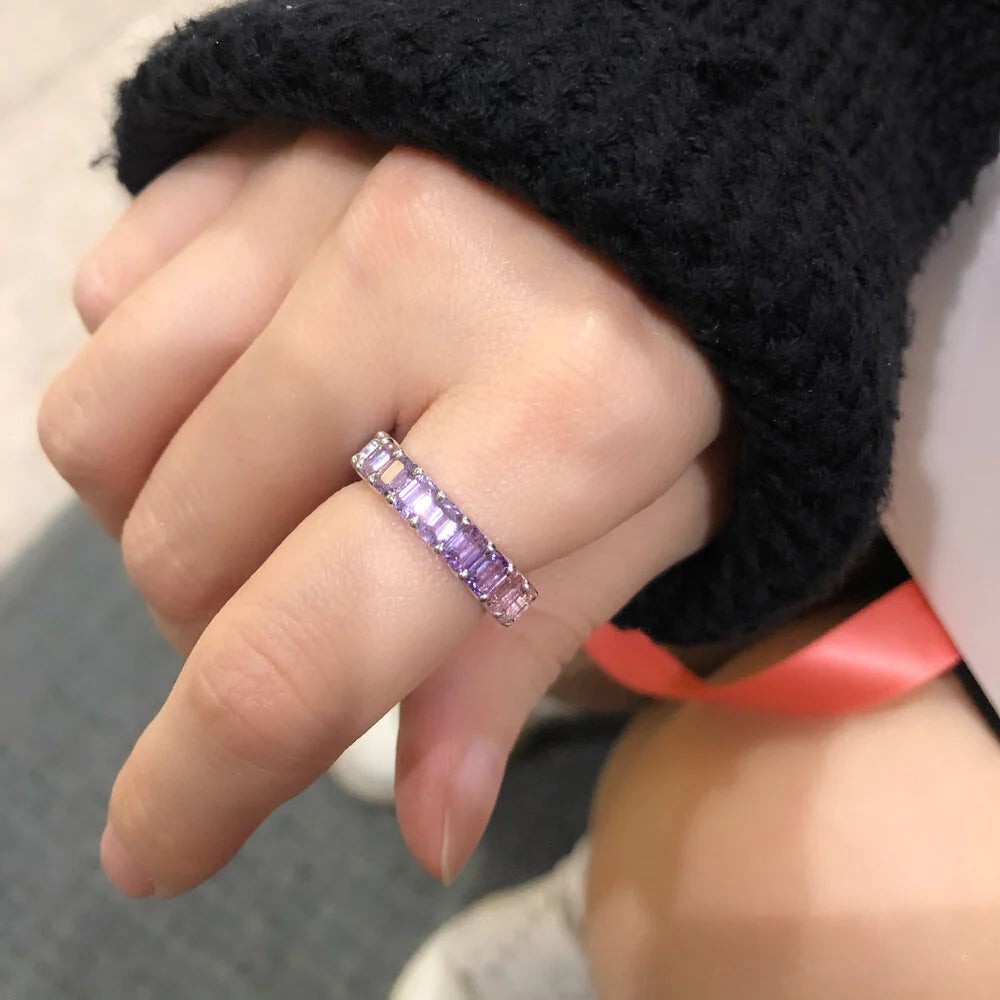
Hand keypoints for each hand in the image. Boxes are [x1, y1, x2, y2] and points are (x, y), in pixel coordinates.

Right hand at [39, 125, 729, 895]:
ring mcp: (324, 181)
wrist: (698, 136)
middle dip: (222, 625)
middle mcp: (419, 279)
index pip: (315, 643)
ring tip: (268, 492)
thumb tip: (426, 825)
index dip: (205, 782)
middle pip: (181, 544)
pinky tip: (255, 374)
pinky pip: (114, 288)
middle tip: (309, 601)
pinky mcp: (267, 126)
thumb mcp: (659, 503)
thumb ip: (525, 646)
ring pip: (104, 421)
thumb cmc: (707, 338)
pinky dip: (159, 371)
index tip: (152, 851)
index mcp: (568, 408)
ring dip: (163, 507)